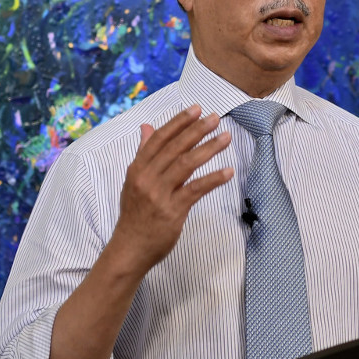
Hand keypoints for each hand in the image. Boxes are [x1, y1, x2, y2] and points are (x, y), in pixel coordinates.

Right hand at [110, 105, 232, 271]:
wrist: (130, 248)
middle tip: (214, 118)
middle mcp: (147, 178)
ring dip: (208, 149)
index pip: (159, 139)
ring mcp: (159, 194)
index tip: (195, 110)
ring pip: (186, 164)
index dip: (178, 122)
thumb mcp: (133, 181)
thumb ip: (143, 154)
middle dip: (196, 130)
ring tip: (225, 138)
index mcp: (138, 169)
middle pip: (175, 148)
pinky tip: (228, 171)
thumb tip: (147, 127)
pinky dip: (213, 179)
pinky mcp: (173, 211)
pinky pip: (196, 190)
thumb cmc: (135, 215)